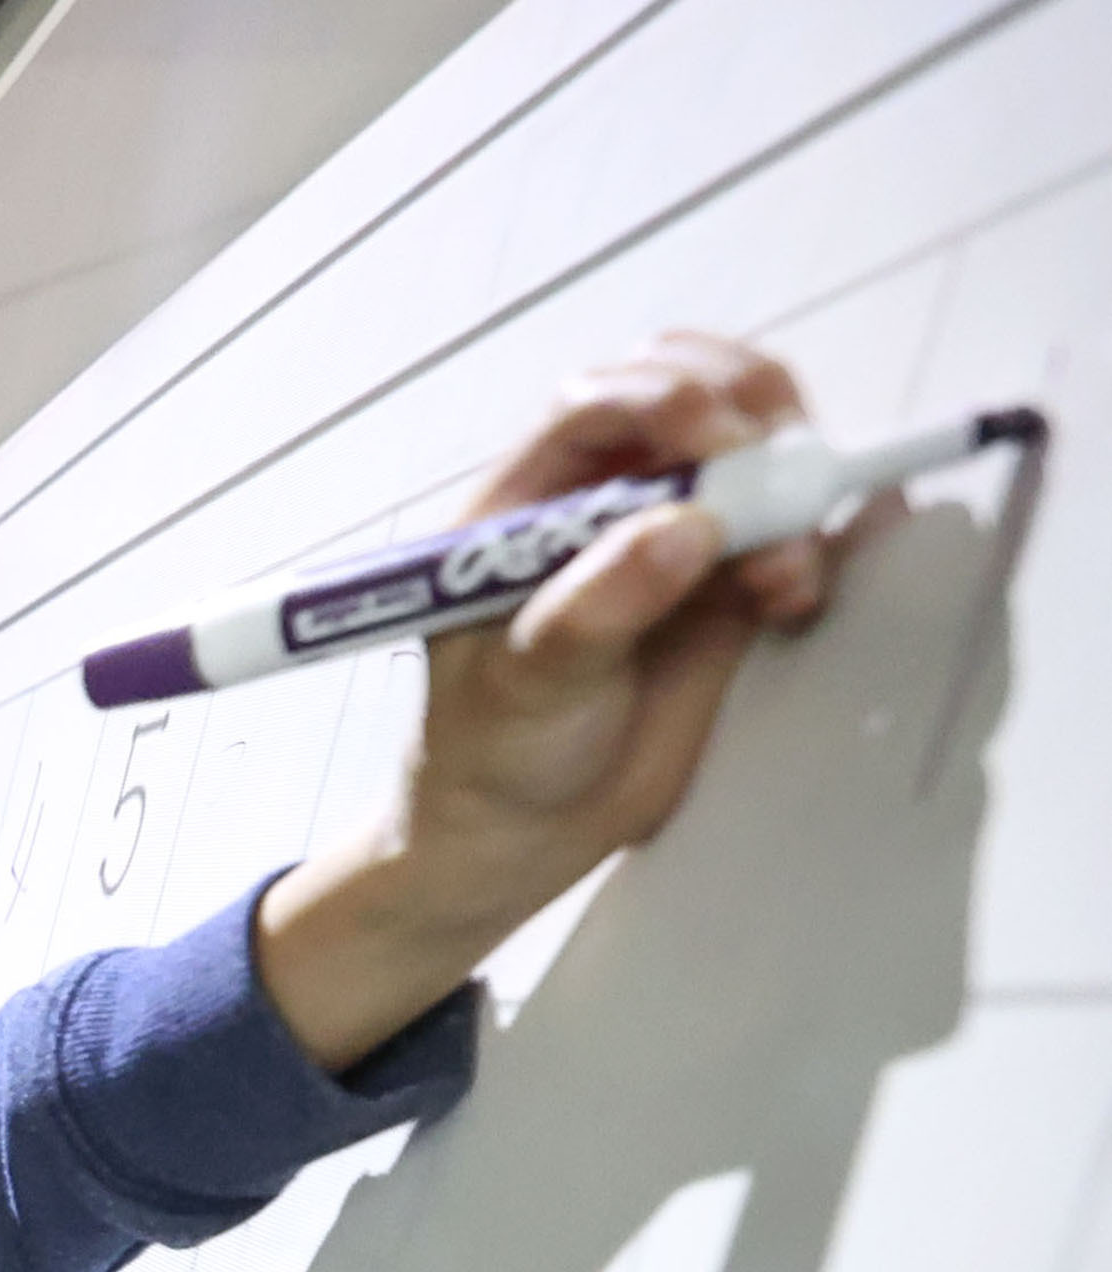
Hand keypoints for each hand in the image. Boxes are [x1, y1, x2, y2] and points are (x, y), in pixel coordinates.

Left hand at [257, 334, 836, 1070]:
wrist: (521, 837)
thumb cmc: (490, 752)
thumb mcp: (522, 686)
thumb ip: (593, 609)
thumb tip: (684, 528)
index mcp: (531, 500)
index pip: (603, 401)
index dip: (667, 398)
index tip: (719, 439)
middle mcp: (610, 498)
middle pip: (699, 395)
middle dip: (754, 414)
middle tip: (786, 478)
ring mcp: (678, 535)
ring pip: (759, 456)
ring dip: (793, 489)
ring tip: (783, 579)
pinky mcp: (733, 584)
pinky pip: (795, 530)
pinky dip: (820, 539)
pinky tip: (805, 591)